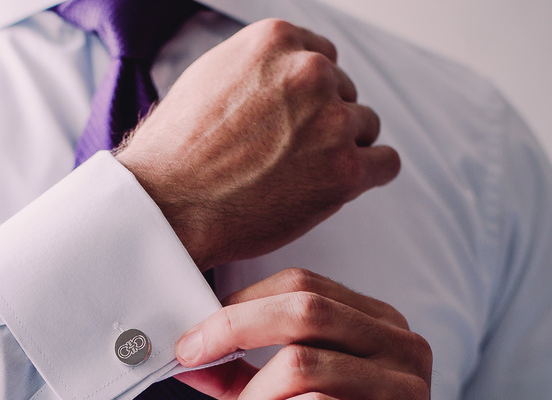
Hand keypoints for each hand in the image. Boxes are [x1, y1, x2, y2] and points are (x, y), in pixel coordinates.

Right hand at [115, 19, 400, 269]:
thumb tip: (281, 74)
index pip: (322, 57)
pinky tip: (335, 188)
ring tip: (296, 178)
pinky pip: (385, 164)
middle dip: (321, 123)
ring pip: (365, 127)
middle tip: (285, 157)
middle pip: (344, 93)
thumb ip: (257, 68)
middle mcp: (309, 72)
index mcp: (276, 41)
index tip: (291, 120)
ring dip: (340, 151)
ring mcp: (331, 121)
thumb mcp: (209, 76)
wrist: (167, 207)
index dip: (306, 96)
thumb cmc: (175, 153)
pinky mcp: (345, 170)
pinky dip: (367, 176)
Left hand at [174, 269, 447, 399]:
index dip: (241, 304)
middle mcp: (401, 348)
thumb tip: (185, 352)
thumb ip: (238, 375)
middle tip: (191, 355)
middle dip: (234, 329)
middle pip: (305, 310)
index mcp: (378, 326)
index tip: (193, 334)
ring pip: (302, 365)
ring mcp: (406, 391)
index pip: (303, 286)